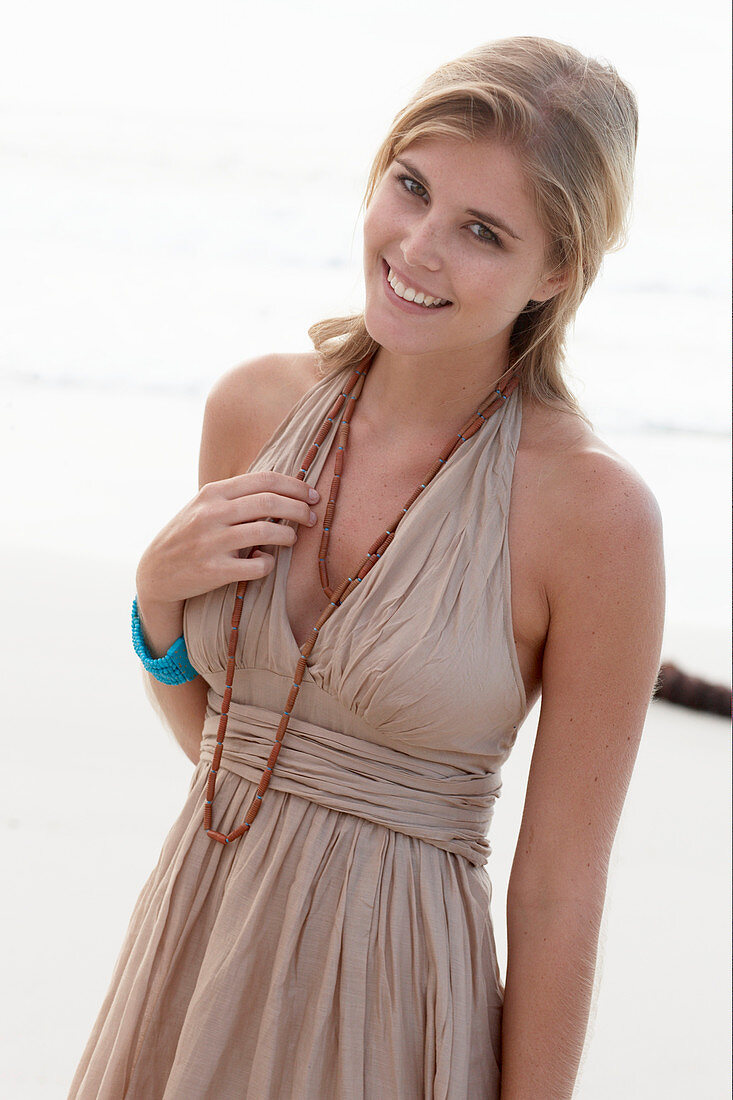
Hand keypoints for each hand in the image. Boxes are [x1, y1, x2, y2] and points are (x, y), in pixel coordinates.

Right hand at [135, 470, 318, 610]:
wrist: (155, 571)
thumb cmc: (189, 534)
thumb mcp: (204, 506)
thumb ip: (237, 496)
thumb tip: (285, 488)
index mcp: (213, 492)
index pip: (265, 480)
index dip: (295, 486)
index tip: (312, 495)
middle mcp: (211, 514)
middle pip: (271, 503)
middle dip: (300, 509)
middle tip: (312, 517)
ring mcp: (212, 542)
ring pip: (268, 533)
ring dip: (289, 536)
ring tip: (291, 539)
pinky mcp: (214, 571)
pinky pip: (258, 565)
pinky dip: (269, 563)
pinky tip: (265, 561)